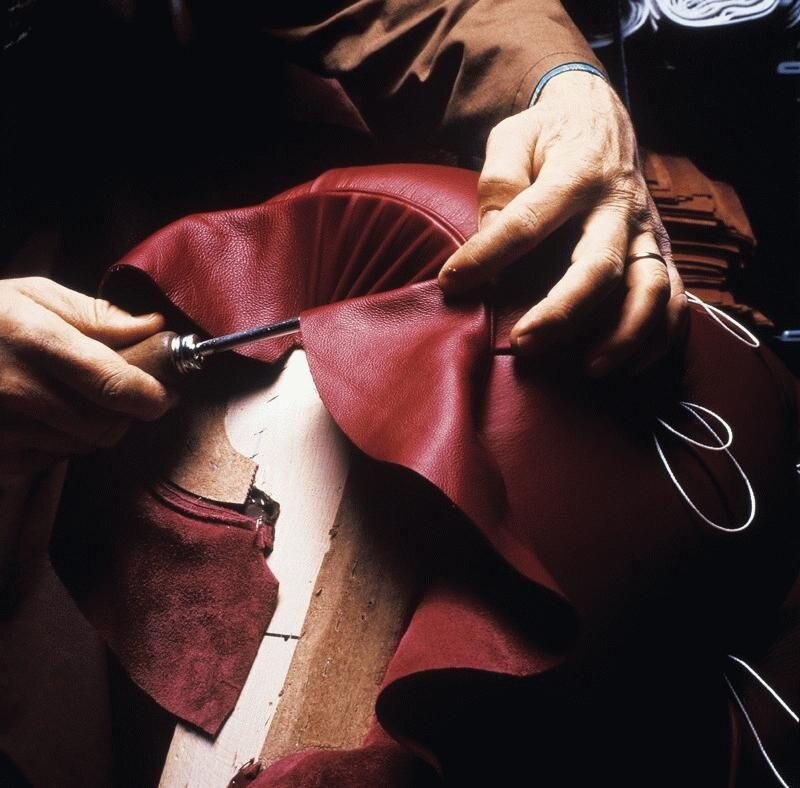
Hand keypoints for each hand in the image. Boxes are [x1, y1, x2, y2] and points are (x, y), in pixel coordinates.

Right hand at [0, 277, 176, 476]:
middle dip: (129, 414)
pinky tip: (45, 416)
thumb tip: (152, 327)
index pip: (115, 385)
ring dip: (96, 426)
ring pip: (82, 446)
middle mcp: (17, 390)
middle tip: (131, 394)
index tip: (167, 391)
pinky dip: (62, 442)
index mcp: (36, 342)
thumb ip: (97, 316)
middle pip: (106, 427)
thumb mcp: (34, 297)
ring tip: (75, 396)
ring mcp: (0, 428)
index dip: (154, 395)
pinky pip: (49, 460)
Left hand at [438, 71, 687, 374]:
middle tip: (522, 345)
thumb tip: (489, 237)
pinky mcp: (656, 248)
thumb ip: (499, 182)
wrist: (602, 117)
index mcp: (575, 173)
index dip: (486, 255)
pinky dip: (661, 335)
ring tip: (590, 367)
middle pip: (599, 267)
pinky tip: (630, 365)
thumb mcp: (512, 137)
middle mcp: (618, 205)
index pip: (526, 222)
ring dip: (625, 334)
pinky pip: (675, 297)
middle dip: (561, 312)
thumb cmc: (547, 134)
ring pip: (651, 288)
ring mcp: (644, 230)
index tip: (451, 283)